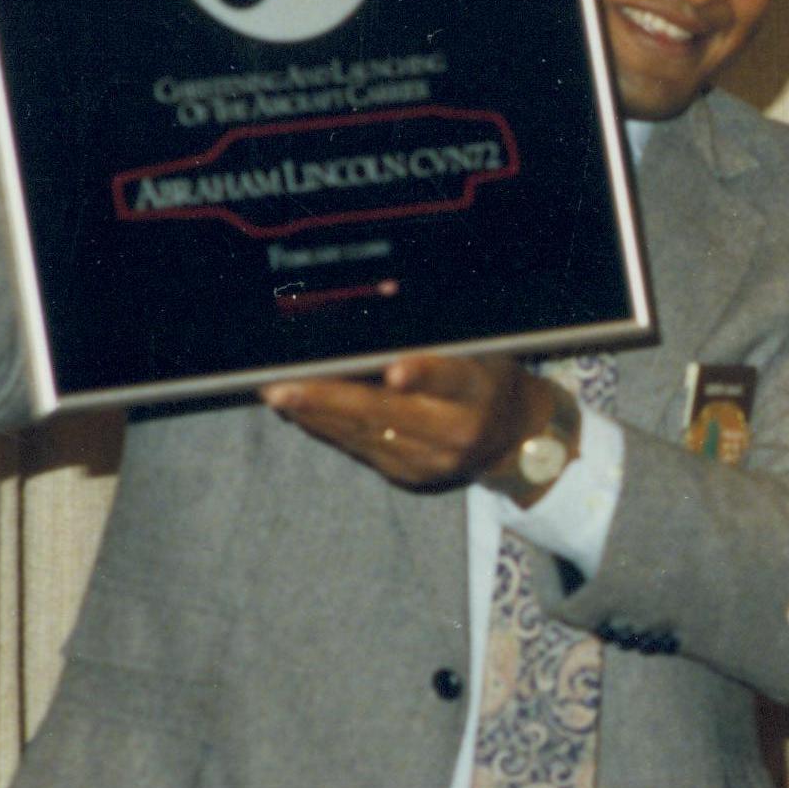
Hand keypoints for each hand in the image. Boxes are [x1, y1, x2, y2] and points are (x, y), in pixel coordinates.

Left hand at [261, 353, 548, 491]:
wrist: (511, 440)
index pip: (451, 378)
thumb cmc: (485, 379)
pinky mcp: (408, 476)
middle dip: (330, 399)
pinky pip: (359, 449)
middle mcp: (458, 431)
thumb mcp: (476, 351)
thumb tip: (372, 310)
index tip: (394, 372)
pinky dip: (326, 428)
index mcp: (480, 390)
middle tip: (283, 388)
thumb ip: (434, 342)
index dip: (423, 375)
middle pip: (388, 413)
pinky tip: (300, 412)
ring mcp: (431, 461)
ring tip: (277, 393)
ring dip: (316, 414)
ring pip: (364, 434)